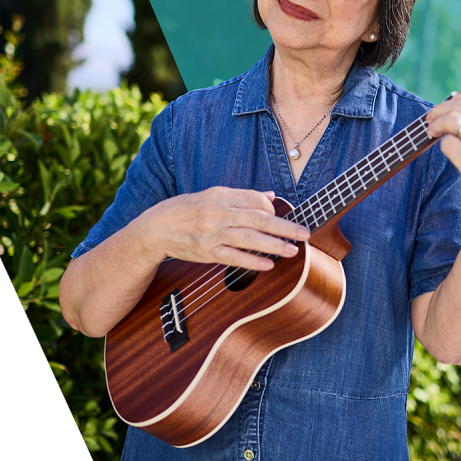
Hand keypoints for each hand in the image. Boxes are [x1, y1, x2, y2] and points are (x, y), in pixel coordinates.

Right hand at [143, 187, 310, 271]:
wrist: (156, 229)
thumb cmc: (186, 211)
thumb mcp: (212, 196)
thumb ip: (242, 196)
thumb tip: (271, 196)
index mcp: (221, 195)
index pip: (255, 200)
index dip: (272, 209)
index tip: (282, 217)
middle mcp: (219, 212)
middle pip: (259, 218)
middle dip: (284, 226)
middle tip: (305, 232)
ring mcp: (213, 233)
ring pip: (250, 239)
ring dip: (274, 245)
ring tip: (293, 250)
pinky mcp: (207, 252)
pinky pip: (234, 257)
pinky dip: (252, 261)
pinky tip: (269, 264)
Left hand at [424, 88, 460, 227]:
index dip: (459, 95)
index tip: (451, 101)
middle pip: (460, 105)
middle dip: (441, 109)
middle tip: (432, 117)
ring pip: (451, 119)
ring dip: (436, 122)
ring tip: (432, 129)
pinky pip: (447, 143)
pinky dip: (442, 144)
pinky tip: (445, 148)